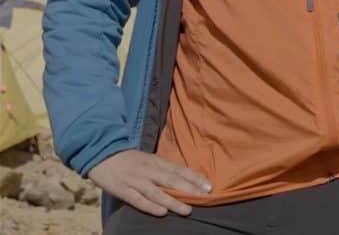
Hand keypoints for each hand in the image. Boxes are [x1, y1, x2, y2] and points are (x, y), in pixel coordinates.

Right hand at [87, 150, 210, 216]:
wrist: (101, 153)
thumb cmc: (129, 159)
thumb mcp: (149, 159)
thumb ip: (164, 169)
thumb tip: (186, 179)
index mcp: (156, 161)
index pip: (179, 170)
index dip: (195, 178)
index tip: (209, 186)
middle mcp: (148, 170)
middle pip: (172, 180)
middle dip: (190, 189)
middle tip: (205, 197)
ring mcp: (135, 181)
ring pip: (157, 192)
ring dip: (174, 201)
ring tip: (188, 210)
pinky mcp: (122, 190)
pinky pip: (138, 200)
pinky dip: (150, 206)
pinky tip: (162, 212)